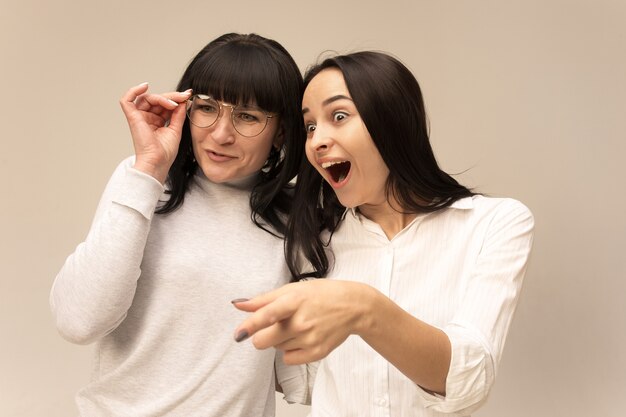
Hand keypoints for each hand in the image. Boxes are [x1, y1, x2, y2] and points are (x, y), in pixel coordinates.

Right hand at [119, 82, 191, 183]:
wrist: (158, 162)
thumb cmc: (165, 152)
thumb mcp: (176, 129)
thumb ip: (178, 114)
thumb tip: (183, 101)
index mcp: (157, 121)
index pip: (165, 105)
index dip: (176, 99)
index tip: (188, 96)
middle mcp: (147, 118)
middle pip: (157, 100)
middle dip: (172, 96)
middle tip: (184, 96)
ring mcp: (139, 117)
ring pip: (148, 98)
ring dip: (162, 97)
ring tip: (173, 104)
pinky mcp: (132, 117)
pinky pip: (127, 100)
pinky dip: (133, 91)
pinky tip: (145, 86)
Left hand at [232, 280, 373, 364]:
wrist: (353, 307)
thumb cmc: (321, 295)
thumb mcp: (293, 289)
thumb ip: (264, 299)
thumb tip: (238, 305)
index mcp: (294, 301)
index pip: (269, 314)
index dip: (251, 325)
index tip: (239, 334)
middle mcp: (301, 322)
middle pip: (264, 340)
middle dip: (261, 336)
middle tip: (274, 326)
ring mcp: (309, 339)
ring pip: (275, 348)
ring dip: (280, 339)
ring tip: (298, 326)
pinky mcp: (317, 353)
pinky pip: (288, 359)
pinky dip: (291, 351)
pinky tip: (302, 338)